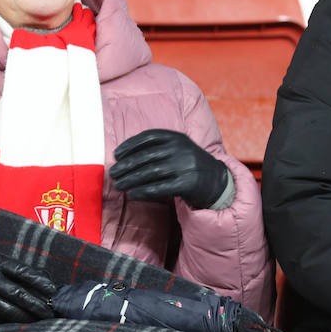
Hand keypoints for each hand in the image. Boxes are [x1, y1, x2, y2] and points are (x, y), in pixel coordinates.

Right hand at [0, 250, 55, 323]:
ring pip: (11, 310)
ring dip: (29, 317)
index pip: (26, 272)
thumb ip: (9, 267)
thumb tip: (38, 276)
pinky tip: (23, 324)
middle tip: (53, 310)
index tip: (54, 290)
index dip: (43, 282)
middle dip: (40, 304)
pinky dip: (12, 322)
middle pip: (22, 294)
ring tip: (42, 319)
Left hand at [109, 129, 229, 208]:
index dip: (130, 145)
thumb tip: (123, 158)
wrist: (217, 181)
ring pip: (151, 172)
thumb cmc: (189, 165)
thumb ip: (157, 149)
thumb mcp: (178, 149)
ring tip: (119, 185)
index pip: (149, 137)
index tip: (116, 154)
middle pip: (147, 156)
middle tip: (113, 174)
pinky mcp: (189, 183)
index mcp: (177, 137)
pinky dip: (144, 191)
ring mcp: (186, 166)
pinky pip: (161, 188)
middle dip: (126, 166)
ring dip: (131, 180)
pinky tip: (133, 194)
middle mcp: (182, 149)